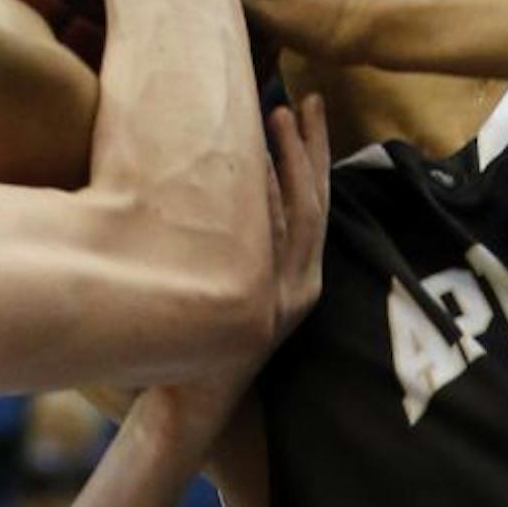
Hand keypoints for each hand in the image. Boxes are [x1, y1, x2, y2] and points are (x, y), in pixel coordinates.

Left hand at [137, 96, 329, 445]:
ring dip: (289, 167)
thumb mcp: (233, 288)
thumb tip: (234, 184)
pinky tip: (258, 169)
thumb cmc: (202, 349)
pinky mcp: (261, 306)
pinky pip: (265, 244)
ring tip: (279, 119)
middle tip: (305, 102)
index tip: (310, 109)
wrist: (191, 404)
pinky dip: (265, 205)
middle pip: (315, 203)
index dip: (316, 155)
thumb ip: (241, 245)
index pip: (316, 204)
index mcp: (301, 280)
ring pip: (296, 218)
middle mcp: (301, 286)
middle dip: (311, 149)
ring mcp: (283, 297)